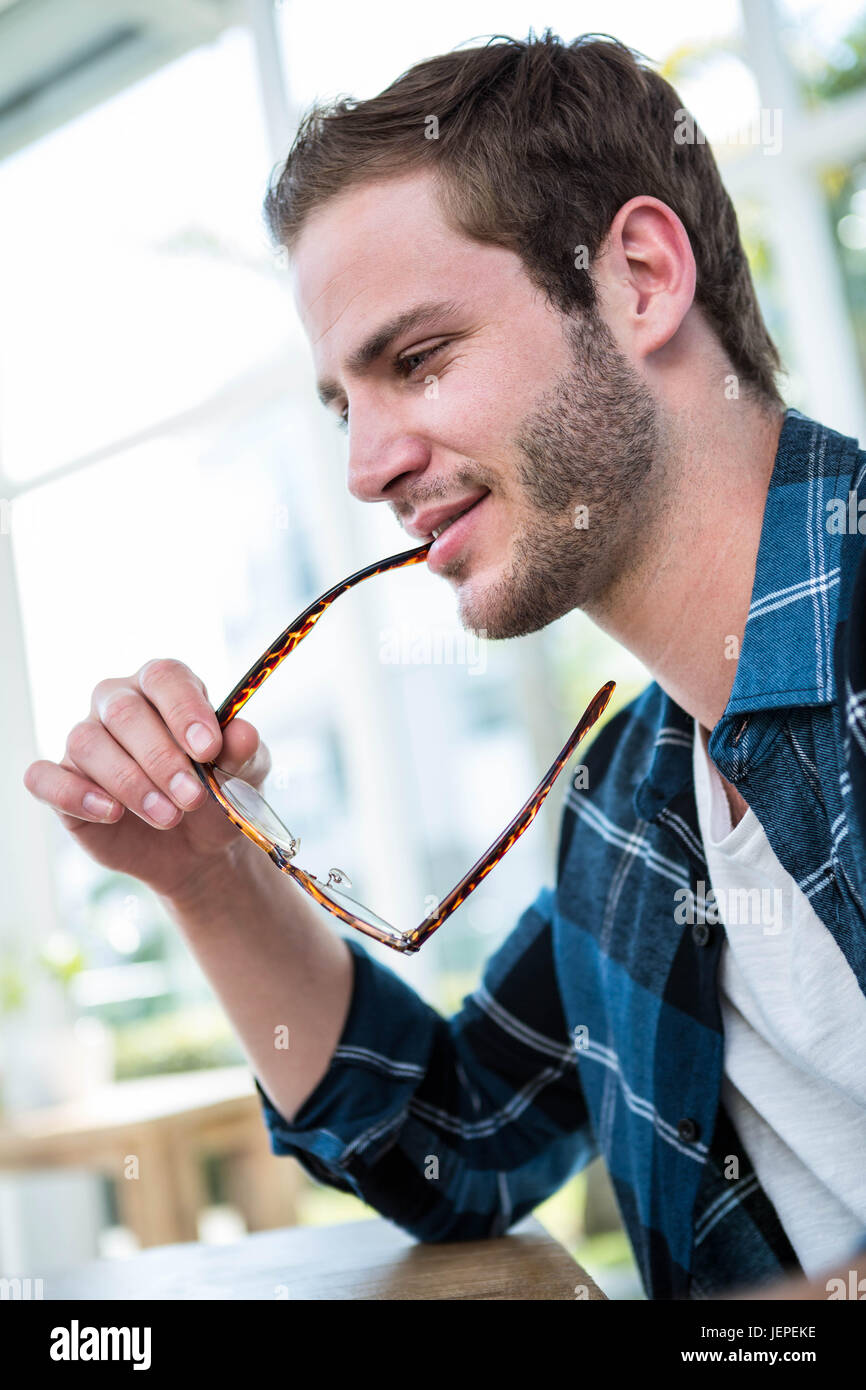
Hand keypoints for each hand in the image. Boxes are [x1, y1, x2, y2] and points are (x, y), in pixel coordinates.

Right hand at [23, 658, 269, 901]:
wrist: (197, 848)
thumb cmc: (218, 795)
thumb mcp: (243, 775)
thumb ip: (242, 751)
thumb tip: (242, 731)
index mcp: (164, 687)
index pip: (165, 677)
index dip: (184, 710)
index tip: (208, 749)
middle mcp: (118, 704)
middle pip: (124, 711)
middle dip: (161, 758)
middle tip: (193, 797)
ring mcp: (87, 741)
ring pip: (87, 743)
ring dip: (129, 782)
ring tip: (167, 817)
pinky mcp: (61, 781)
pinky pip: (45, 777)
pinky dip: (74, 794)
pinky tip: (111, 813)